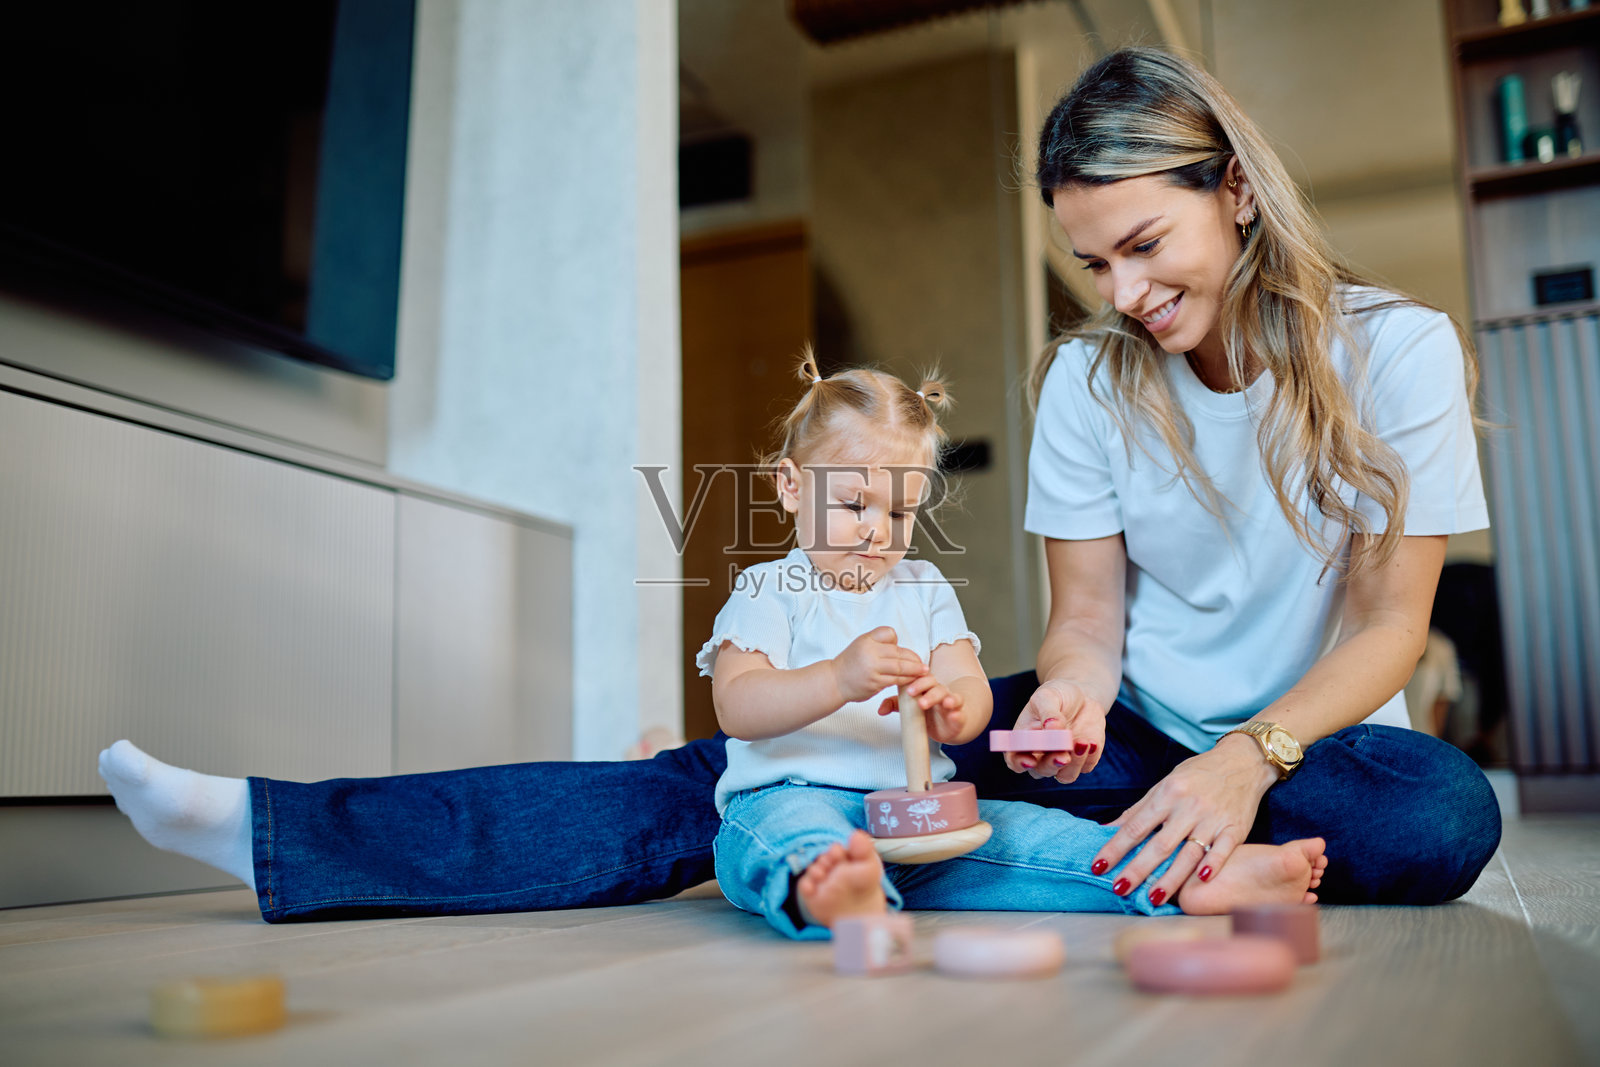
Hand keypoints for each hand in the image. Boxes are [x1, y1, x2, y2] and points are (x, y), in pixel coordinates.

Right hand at [830, 626, 925, 704]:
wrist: (835, 681)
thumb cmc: (851, 662)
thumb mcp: (861, 643)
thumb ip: (878, 640)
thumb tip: (898, 643)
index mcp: (867, 641)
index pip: (889, 634)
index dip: (898, 643)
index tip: (909, 652)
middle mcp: (869, 653)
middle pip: (898, 654)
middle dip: (914, 660)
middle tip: (923, 665)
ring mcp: (872, 669)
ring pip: (899, 668)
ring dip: (914, 671)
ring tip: (923, 672)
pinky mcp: (874, 683)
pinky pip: (895, 681)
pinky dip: (906, 680)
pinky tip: (911, 681)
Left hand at [875, 673, 966, 742]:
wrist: (948, 725)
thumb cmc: (929, 712)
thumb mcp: (911, 709)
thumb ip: (897, 705)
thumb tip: (880, 709)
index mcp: (927, 687)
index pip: (921, 678)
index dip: (914, 681)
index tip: (906, 688)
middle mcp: (940, 692)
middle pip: (934, 685)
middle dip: (924, 688)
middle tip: (914, 694)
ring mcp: (951, 703)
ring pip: (949, 696)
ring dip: (945, 698)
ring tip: (942, 702)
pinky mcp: (959, 716)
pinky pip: (960, 713)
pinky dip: (958, 714)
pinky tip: (954, 715)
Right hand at [1001, 679, 1106, 782]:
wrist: (1083, 696)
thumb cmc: (1057, 695)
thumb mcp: (1048, 695)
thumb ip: (1048, 711)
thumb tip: (1052, 727)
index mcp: (1025, 740)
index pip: (1014, 759)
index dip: (1019, 763)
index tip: (1029, 760)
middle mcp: (1041, 755)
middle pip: (1041, 771)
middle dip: (1051, 765)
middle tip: (1063, 755)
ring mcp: (1062, 759)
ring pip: (1065, 776)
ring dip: (1074, 764)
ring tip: (1083, 743)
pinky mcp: (1083, 760)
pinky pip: (1086, 767)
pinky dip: (1090, 757)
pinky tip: (1091, 741)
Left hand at [1090, 734, 1277, 904]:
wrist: (1242, 762)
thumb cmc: (1197, 775)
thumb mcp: (1164, 785)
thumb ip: (1138, 810)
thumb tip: (1107, 829)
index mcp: (1167, 794)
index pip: (1136, 826)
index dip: (1116, 847)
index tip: (1098, 866)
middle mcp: (1189, 807)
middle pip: (1160, 843)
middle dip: (1138, 868)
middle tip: (1119, 888)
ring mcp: (1213, 819)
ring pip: (1189, 852)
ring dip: (1171, 877)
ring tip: (1153, 898)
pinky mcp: (1236, 828)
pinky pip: (1223, 850)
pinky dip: (1213, 864)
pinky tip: (1201, 880)